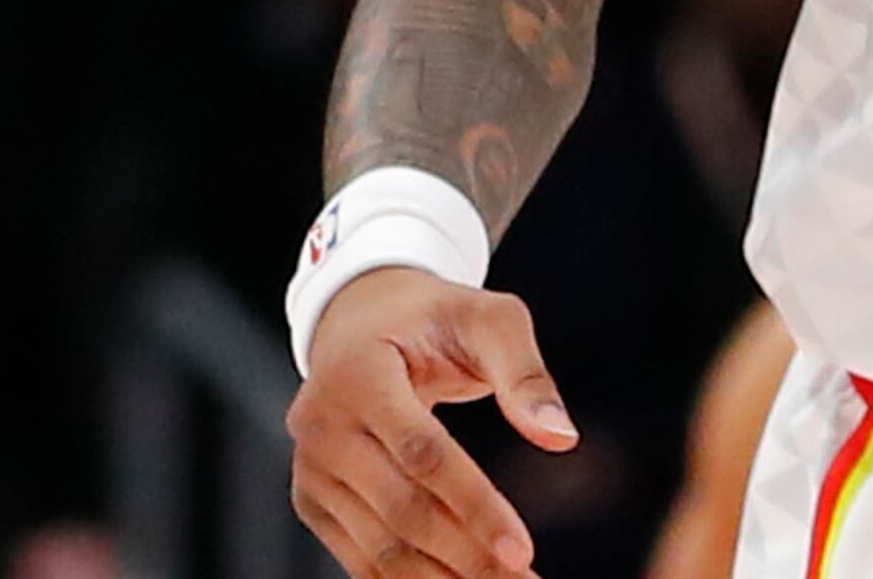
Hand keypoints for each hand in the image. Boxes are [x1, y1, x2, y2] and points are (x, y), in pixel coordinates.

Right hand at [287, 267, 578, 576]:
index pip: (421, 455)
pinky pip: (360, 555)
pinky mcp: (313, 499)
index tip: (524, 550)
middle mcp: (320, 427)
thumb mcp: (488, 318)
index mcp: (357, 375)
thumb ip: (524, 373)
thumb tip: (563, 438)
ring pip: (377, 546)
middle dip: (466, 556)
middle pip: (399, 512)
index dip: (473, 505)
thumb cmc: (436, 317)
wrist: (361, 320)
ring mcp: (310, 469)